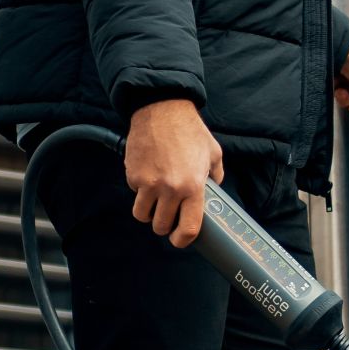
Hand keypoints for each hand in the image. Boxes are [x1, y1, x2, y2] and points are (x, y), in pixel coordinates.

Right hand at [124, 98, 222, 248]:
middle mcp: (170, 188)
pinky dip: (140, 191)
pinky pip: (134, 194)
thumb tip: (214, 192)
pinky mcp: (133, 175)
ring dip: (149, 211)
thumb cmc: (190, 130)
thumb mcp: (213, 153)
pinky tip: (150, 176)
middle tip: (169, 214)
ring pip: (142, 215)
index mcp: (193, 186)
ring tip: (157, 199)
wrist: (162, 109)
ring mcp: (148, 182)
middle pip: (161, 226)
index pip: (189, 228)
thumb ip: (215, 177)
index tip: (181, 239)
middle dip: (165, 224)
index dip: (183, 240)